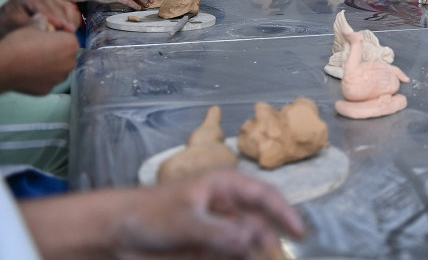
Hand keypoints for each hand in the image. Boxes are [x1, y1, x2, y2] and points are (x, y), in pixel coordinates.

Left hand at [0, 0, 79, 36]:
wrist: (8, 20)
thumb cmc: (9, 23)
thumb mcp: (15, 23)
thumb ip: (29, 23)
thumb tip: (45, 24)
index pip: (42, 5)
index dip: (53, 16)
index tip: (62, 26)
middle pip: (55, 5)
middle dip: (63, 19)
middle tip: (71, 31)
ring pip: (64, 6)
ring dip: (70, 19)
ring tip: (72, 31)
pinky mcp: (55, 0)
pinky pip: (67, 8)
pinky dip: (72, 18)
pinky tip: (73, 27)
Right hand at [0, 26, 78, 94]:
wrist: (5, 65)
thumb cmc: (20, 43)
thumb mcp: (32, 26)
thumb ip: (42, 23)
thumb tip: (42, 19)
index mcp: (71, 44)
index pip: (69, 39)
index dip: (57, 38)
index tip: (46, 38)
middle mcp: (70, 63)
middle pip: (66, 56)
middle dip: (56, 53)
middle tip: (39, 51)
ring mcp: (59, 78)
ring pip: (58, 70)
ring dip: (50, 67)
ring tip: (33, 62)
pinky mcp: (48, 90)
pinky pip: (47, 81)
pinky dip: (41, 78)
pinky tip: (29, 73)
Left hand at [106, 169, 304, 257]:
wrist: (116, 235)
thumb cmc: (147, 215)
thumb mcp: (183, 221)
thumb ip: (218, 232)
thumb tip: (250, 241)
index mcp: (226, 187)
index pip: (265, 196)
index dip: (285, 213)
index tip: (299, 233)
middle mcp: (229, 207)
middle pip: (261, 225)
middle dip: (270, 243)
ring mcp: (221, 230)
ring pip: (250, 245)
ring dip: (254, 255)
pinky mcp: (211, 250)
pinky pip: (234, 257)